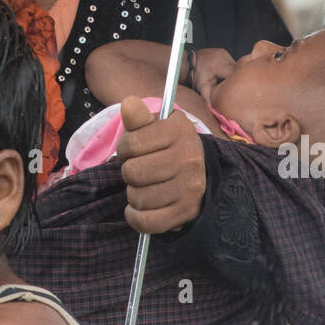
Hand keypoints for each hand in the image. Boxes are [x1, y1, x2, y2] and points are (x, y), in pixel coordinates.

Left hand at [115, 96, 206, 233]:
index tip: (133, 150)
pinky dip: (135, 217)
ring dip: (133, 194)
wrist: (199, 172)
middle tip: (139, 170)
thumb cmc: (167, 146)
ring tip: (144, 186)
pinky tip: (139, 208)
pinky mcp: (186, 212)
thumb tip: (128, 103)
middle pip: (133, 172)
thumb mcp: (155, 127)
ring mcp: (190, 187)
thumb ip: (138, 117)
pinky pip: (146, 222)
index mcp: (180, 131)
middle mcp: (189, 158)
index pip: (131, 144)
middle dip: (129, 172)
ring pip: (138, 197)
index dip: (124, 148)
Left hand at [191, 47, 236, 105]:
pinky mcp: (223, 52)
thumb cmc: (194, 76)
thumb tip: (213, 111)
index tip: (232, 90)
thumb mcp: (203, 88)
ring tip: (225, 79)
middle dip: (233, 79)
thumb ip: (209, 99)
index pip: (234, 76)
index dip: (234, 84)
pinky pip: (230, 61)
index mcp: (220, 65)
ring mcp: (223, 53)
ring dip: (232, 73)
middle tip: (229, 86)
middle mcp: (223, 56)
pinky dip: (229, 67)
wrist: (188, 63)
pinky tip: (224, 73)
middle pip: (236, 70)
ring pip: (234, 65)